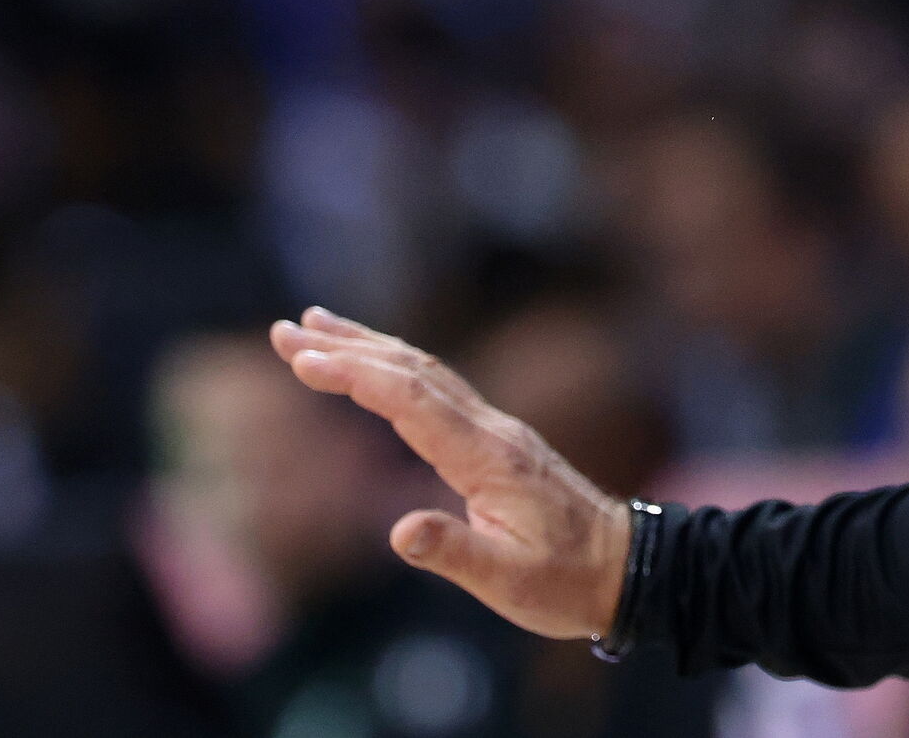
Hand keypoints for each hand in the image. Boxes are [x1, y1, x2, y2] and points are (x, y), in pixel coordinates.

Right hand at [268, 307, 632, 639]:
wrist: (625, 566)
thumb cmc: (565, 581)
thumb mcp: (508, 581)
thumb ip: (454, 553)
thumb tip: (400, 530)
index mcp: (487, 457)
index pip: (412, 402)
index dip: (357, 376)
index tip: (304, 359)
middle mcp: (491, 430)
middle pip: (413, 372)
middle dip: (347, 348)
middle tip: (283, 331)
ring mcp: (495, 430)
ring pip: (426, 373)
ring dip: (369, 348)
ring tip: (315, 327)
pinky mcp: (496, 440)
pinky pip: (438, 390)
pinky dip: (397, 369)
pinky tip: (376, 366)